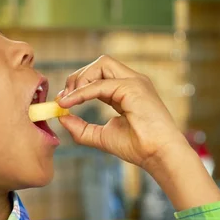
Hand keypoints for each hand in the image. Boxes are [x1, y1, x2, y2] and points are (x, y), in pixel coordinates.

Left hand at [58, 56, 219, 209]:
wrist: (158, 156)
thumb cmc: (138, 147)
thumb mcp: (101, 136)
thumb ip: (80, 127)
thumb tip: (61, 116)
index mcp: (125, 91)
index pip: (99, 75)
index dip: (78, 84)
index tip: (63, 101)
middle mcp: (132, 81)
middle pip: (100, 63)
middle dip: (78, 76)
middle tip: (64, 97)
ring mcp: (134, 82)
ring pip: (102, 64)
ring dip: (81, 78)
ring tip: (69, 99)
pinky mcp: (134, 87)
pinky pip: (101, 84)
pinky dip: (83, 92)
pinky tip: (70, 102)